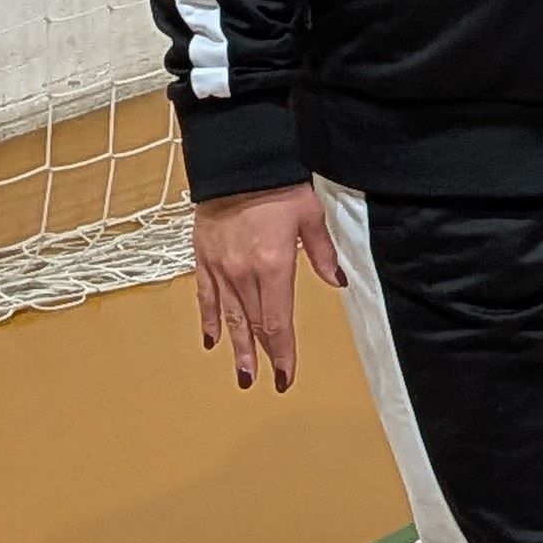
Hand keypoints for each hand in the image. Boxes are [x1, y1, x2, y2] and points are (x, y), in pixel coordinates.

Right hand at [193, 184, 339, 390]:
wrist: (236, 159)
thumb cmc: (278, 183)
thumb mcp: (311, 214)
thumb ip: (324, 253)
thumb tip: (338, 283)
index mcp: (274, 265)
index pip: (278, 322)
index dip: (283, 352)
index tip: (286, 376)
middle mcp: (244, 273)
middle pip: (255, 324)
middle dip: (263, 355)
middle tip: (266, 382)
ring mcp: (220, 267)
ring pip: (230, 317)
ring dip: (238, 347)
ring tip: (243, 375)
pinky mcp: (203, 257)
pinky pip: (205, 296)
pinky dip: (209, 319)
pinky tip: (212, 340)